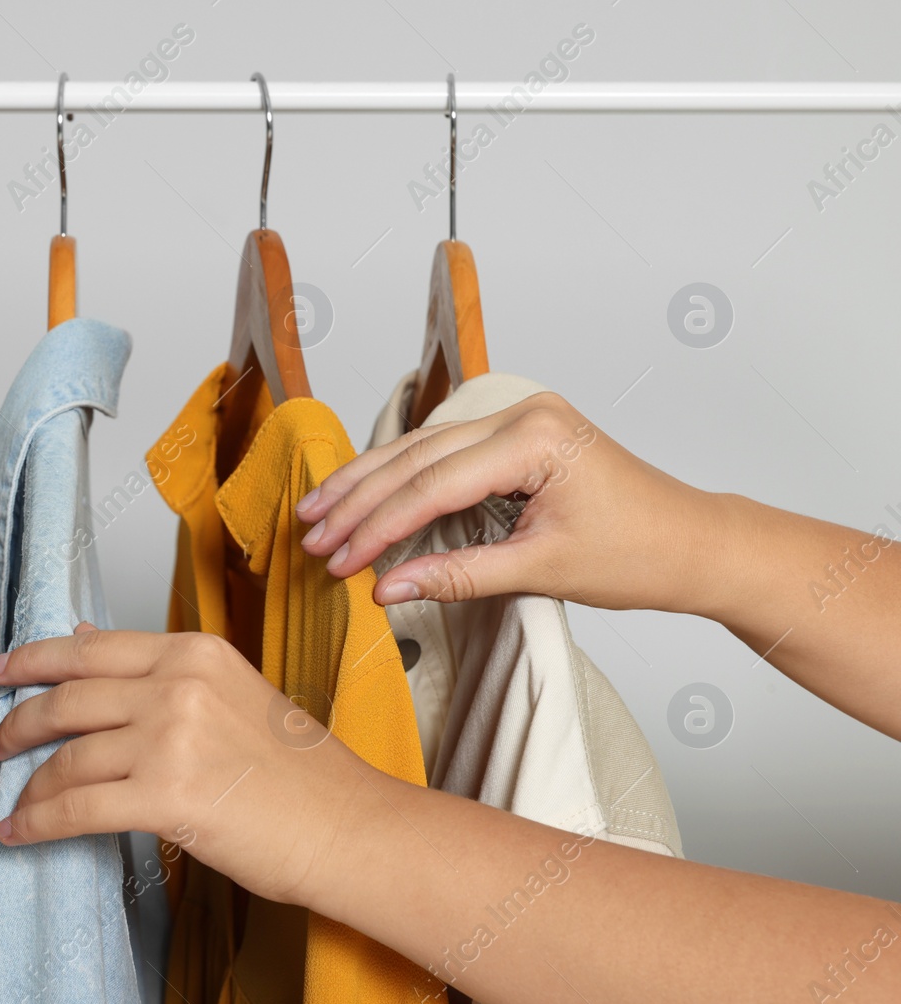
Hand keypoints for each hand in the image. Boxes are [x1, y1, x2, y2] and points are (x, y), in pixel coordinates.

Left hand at [0, 624, 374, 909]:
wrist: (348, 826)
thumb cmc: (300, 773)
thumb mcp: (230, 694)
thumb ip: (160, 672)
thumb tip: (89, 641)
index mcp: (194, 652)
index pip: (91, 649)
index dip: (35, 659)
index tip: (1, 669)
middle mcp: (178, 685)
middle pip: (68, 699)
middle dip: (19, 722)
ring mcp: (171, 739)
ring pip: (67, 758)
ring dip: (30, 784)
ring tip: (17, 799)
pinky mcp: (167, 796)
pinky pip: (76, 808)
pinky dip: (38, 823)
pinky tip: (19, 833)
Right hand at [295, 391, 722, 613]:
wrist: (692, 543)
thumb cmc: (639, 554)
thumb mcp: (541, 571)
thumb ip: (456, 576)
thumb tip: (385, 589)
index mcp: (536, 438)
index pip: (432, 485)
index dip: (377, 527)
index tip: (339, 561)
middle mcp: (524, 414)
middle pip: (416, 457)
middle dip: (358, 500)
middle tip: (311, 536)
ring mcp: (520, 418)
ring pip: (421, 448)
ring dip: (368, 483)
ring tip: (318, 512)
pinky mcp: (517, 433)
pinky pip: (443, 451)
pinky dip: (400, 477)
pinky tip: (363, 493)